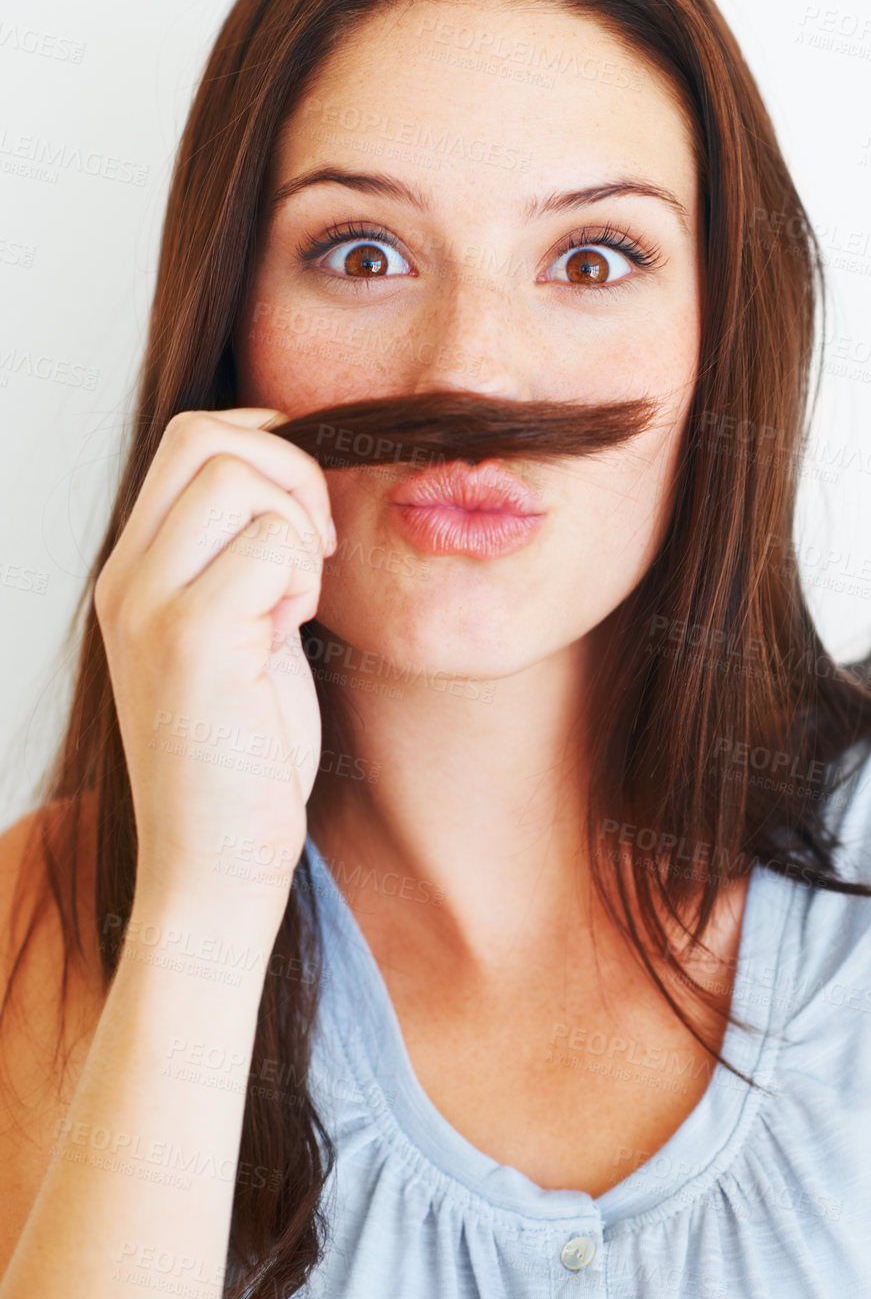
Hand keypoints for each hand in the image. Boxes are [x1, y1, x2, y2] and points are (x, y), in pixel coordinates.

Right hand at [94, 407, 336, 915]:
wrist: (216, 861)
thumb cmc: (244, 754)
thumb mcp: (237, 633)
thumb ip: (242, 557)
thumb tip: (292, 474)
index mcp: (134, 571)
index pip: (189, 438)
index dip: (268, 447)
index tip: (306, 513)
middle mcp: (127, 578)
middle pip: (205, 437)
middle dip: (290, 473)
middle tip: (316, 550)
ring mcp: (150, 605)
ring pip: (239, 479)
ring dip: (297, 528)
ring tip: (295, 601)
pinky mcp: (192, 639)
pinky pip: (270, 545)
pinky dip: (302, 578)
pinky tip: (291, 633)